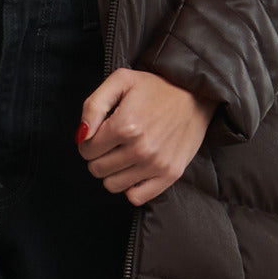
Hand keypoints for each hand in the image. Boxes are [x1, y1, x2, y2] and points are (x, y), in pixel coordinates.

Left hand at [76, 68, 213, 205]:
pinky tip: (136, 169)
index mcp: (124, 125)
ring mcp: (156, 165)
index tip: (101, 132)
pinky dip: (131, 186)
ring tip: (124, 154)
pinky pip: (136, 197)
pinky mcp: (170, 175)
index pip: (86, 150)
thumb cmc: (154, 87)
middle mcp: (140, 149)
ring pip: (112, 185)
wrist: (195, 94)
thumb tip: (81, 136)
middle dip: (98, 156)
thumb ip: (93, 106)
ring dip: (113, 171)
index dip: (88, 140)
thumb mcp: (120, 81)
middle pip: (97, 169)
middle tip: (112, 142)